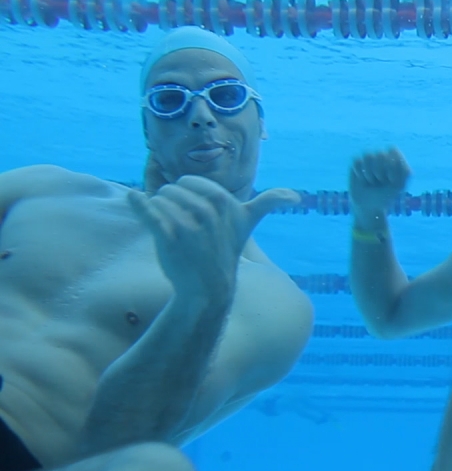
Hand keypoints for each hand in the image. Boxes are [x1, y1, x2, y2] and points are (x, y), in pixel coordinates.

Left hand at [127, 176, 299, 300]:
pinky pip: (149, 212)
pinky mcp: (169, 237)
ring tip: (166, 228)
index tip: (190, 211)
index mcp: (225, 202)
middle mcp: (208, 211)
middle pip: (173, 190)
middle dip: (169, 202)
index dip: (185, 194)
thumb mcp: (248, 224)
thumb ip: (270, 203)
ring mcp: (189, 224)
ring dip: (156, 210)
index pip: (190, 183)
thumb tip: (298, 196)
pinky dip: (139, 204)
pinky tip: (134, 198)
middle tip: (176, 223)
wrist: (208, 288)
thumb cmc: (225, 251)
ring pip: (159, 200)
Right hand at [349, 147, 410, 224]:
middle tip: (381, 182)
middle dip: (380, 172)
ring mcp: (369, 158)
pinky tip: (363, 180)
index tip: (391, 180)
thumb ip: (402, 168)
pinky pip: (357, 161)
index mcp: (396, 159)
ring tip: (372, 182)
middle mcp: (383, 156)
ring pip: (369, 156)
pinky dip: (360, 174)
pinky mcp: (357, 163)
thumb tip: (393, 151)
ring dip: (370, 173)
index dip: (392, 166)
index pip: (393, 150)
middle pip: (381, 154)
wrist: (369, 207)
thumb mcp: (399, 185)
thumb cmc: (386, 196)